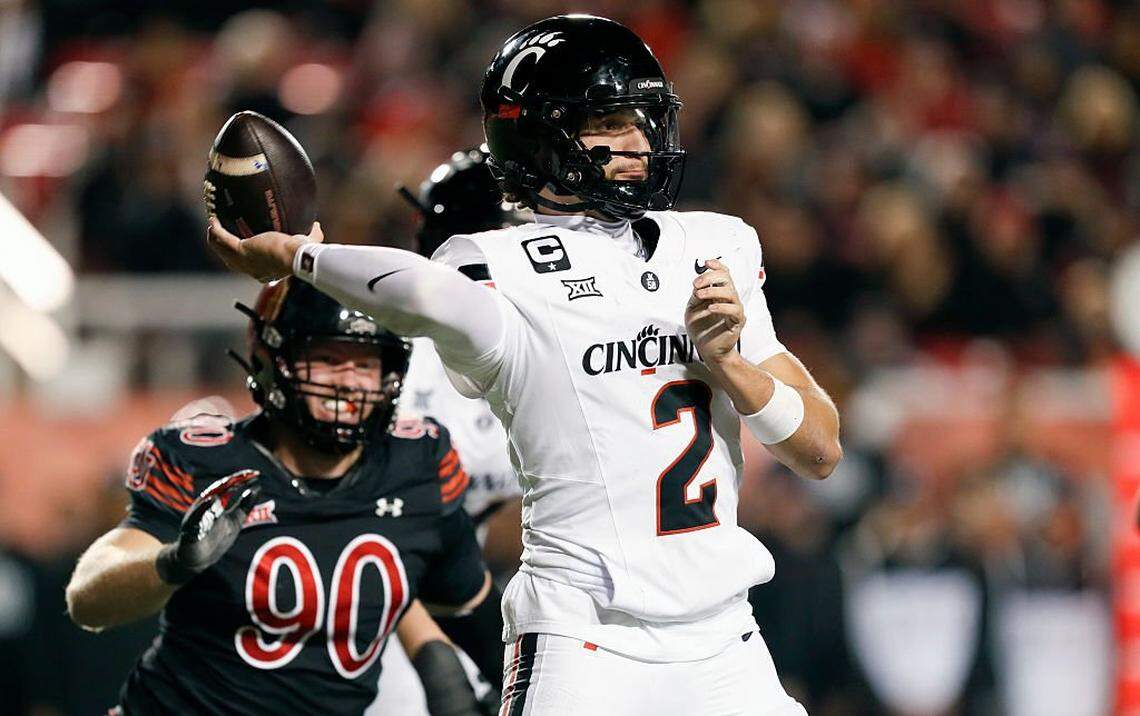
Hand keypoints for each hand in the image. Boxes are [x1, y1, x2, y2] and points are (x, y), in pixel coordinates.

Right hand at [155, 469, 260, 584]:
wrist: (198, 561)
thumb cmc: (216, 538)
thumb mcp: (235, 520)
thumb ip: (245, 505)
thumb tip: (257, 488)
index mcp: (216, 503)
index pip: (229, 486)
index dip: (242, 479)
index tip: (256, 473)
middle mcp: (205, 506)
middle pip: (218, 490)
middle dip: (232, 481)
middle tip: (246, 475)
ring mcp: (196, 517)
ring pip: (207, 501)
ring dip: (219, 492)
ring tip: (231, 484)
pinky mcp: (190, 530)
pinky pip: (195, 518)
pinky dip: (203, 509)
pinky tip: (211, 501)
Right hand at [206, 217, 322, 281]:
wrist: (297, 256)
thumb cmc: (303, 253)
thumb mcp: (307, 244)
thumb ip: (313, 235)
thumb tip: (317, 225)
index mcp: (265, 271)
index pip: (250, 267)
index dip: (242, 259)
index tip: (241, 247)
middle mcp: (252, 269)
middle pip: (230, 260)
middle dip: (223, 248)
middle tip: (219, 235)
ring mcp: (244, 261)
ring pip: (222, 250)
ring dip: (215, 239)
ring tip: (212, 227)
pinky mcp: (241, 250)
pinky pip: (222, 240)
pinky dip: (216, 231)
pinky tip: (212, 221)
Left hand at [685, 258, 745, 364]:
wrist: (708, 351)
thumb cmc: (701, 330)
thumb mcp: (692, 310)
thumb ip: (695, 297)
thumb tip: (698, 286)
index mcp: (719, 294)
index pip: (723, 274)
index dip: (717, 266)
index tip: (706, 263)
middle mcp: (729, 299)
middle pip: (726, 279)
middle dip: (710, 277)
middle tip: (696, 284)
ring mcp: (734, 310)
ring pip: (731, 293)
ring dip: (713, 291)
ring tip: (699, 295)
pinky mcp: (737, 322)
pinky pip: (734, 310)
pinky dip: (722, 307)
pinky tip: (710, 308)